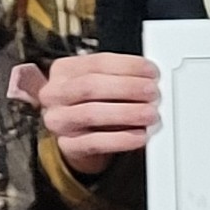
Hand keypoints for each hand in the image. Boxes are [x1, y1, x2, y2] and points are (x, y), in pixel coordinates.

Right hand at [25, 51, 160, 175]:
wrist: (79, 137)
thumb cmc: (95, 104)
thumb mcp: (101, 83)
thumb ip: (120, 76)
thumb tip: (150, 78)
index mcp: (63, 70)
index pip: (97, 62)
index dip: (128, 66)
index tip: (151, 72)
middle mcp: (55, 94)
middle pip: (91, 86)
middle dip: (127, 88)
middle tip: (153, 93)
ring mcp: (59, 121)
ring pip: (92, 114)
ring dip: (127, 113)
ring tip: (150, 114)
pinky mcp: (67, 146)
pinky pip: (95, 143)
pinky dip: (121, 139)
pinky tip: (140, 136)